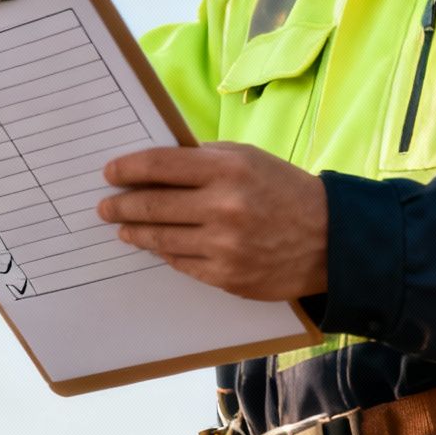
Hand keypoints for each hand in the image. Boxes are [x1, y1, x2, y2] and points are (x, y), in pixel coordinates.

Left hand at [99, 141, 327, 300]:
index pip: (160, 165)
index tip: (109, 172)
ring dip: (134, 232)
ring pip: (161, 239)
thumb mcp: (248, 158)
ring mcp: (224, 246)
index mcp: (227, 169)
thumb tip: (154, 162)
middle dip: (121, 205)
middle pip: (153, 205)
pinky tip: (155, 245)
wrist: (331, 239)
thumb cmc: (284, 190)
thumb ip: (203, 157)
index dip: (127, 169)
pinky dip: (164, 253)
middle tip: (105, 206)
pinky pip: (181, 263)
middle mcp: (223, 207)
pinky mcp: (227, 277)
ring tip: (121, 228)